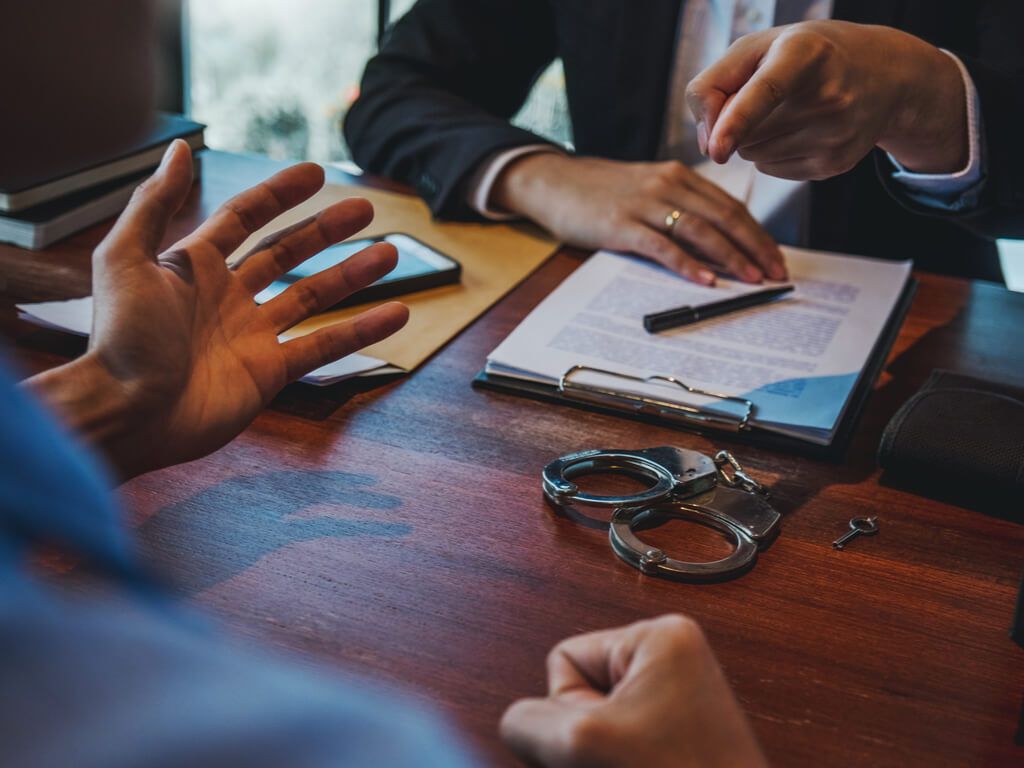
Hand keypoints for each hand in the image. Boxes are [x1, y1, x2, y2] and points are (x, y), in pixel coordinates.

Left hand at [28, 140, 408, 479]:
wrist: (128, 414)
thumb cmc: (121, 340)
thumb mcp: (126, 259)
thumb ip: (154, 203)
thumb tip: (178, 148)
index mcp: (193, 265)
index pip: (246, 218)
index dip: (279, 194)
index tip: (316, 173)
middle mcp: (227, 296)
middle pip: (287, 253)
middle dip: (325, 230)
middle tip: (364, 209)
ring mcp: (252, 335)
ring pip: (313, 296)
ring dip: (351, 275)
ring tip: (389, 254)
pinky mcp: (270, 373)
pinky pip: (324, 346)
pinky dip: (362, 331)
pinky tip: (395, 314)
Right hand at [491, 152, 784, 283]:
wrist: (553, 181)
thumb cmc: (600, 192)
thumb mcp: (647, 189)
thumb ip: (679, 206)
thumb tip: (716, 240)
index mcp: (678, 175)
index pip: (730, 206)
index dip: (757, 233)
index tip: (776, 258)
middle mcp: (668, 184)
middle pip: (724, 217)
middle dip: (755, 247)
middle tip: (776, 273)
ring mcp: (644, 203)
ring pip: (700, 230)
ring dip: (731, 257)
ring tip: (752, 279)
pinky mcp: (621, 225)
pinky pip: (663, 246)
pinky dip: (688, 264)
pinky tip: (707, 280)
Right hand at [500, 614, 766, 767]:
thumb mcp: (583, 743)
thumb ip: (527, 720)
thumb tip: (520, 724)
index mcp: (662, 635)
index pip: (565, 658)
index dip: (571, 708)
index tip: (614, 737)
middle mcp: (675, 658)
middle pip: (580, 690)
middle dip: (587, 737)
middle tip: (626, 760)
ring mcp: (680, 698)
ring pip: (597, 725)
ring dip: (600, 756)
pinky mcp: (681, 734)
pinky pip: (620, 742)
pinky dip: (617, 762)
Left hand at [687, 21, 967, 179]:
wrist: (883, 74)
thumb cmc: (806, 55)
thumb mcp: (757, 46)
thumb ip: (713, 84)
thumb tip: (707, 145)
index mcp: (805, 53)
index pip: (766, 91)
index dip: (736, 121)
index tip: (716, 150)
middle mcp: (827, 95)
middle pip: (745, 132)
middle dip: (739, 120)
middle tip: (771, 94)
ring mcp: (835, 134)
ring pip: (753, 155)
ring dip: (754, 138)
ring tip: (788, 109)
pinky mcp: (835, 164)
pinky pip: (770, 169)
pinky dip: (771, 153)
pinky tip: (799, 129)